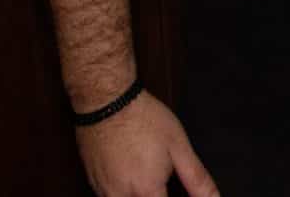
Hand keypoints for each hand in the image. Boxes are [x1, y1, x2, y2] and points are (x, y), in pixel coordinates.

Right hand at [76, 90, 217, 196]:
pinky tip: (129, 173)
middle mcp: (122, 196)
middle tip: (160, 179)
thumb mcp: (179, 146)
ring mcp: (103, 191)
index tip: (170, 190)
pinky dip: (123, 192)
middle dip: (155, 195)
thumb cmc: (143, 119)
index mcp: (147, 189)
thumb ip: (196, 179)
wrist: (107, 101)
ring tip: (145, 171)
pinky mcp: (93, 183)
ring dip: (139, 194)